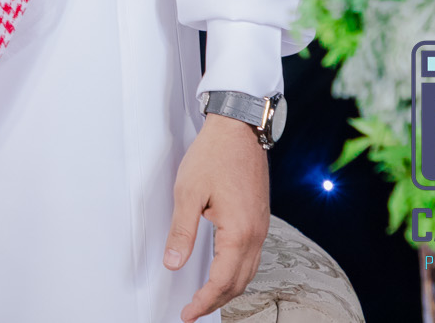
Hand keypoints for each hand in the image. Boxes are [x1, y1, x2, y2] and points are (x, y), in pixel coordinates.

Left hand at [164, 113, 270, 322]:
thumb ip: (181, 232)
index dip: (204, 302)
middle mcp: (256, 234)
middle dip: (216, 301)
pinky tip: (222, 270)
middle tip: (193, 311)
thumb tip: (173, 263)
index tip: (188, 314)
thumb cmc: (213, 155)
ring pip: (248, 271)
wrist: (237, 129)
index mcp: (239, 232)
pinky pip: (252, 256)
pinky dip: (237, 272)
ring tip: (206, 298)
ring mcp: (261, 226)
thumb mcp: (187, 193)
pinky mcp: (259, 218)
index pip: (222, 281)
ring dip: (228, 289)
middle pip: (239, 282)